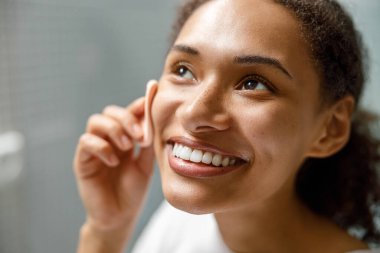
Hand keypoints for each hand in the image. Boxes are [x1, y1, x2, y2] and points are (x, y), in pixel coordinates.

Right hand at [73, 97, 154, 248]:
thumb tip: (152, 118)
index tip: (149, 104)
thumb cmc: (133, 190)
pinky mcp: (82, 160)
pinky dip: (101, 147)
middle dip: (126, 118)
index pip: (128, 112)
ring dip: (114, 129)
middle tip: (138, 134)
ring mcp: (94, 148)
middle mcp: (108, 139)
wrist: (120, 215)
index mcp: (125, 137)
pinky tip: (113, 161)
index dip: (137, 106)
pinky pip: (85, 142)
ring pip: (96, 121)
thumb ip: (146, 143)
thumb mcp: (145, 164)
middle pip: (110, 112)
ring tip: (127, 147)